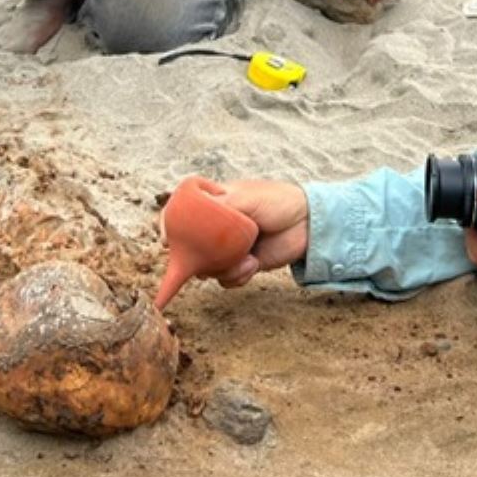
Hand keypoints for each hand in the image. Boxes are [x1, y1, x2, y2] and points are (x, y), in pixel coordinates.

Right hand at [179, 179, 309, 287]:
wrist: (307, 223)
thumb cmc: (276, 201)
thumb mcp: (244, 198)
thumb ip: (219, 207)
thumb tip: (191, 215)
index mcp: (212, 204)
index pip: (180, 213)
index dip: (169, 227)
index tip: (169, 240)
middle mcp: (216, 227)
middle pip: (189, 247)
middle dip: (195, 258)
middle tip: (206, 260)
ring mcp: (227, 248)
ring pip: (207, 267)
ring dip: (222, 268)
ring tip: (245, 259)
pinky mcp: (241, 265)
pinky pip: (226, 278)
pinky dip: (237, 276)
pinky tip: (253, 264)